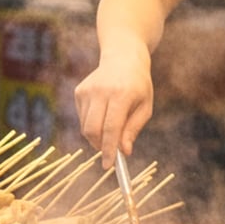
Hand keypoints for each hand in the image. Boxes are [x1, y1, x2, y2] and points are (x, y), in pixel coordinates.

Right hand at [74, 47, 153, 168]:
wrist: (123, 58)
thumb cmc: (139, 85)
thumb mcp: (145, 106)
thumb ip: (133, 128)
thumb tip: (124, 151)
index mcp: (122, 94)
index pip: (111, 127)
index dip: (108, 149)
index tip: (108, 165)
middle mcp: (101, 91)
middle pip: (93, 130)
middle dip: (100, 146)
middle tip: (109, 152)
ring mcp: (87, 90)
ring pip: (85, 126)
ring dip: (97, 136)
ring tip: (111, 127)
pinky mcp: (79, 91)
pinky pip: (82, 117)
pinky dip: (92, 123)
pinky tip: (104, 111)